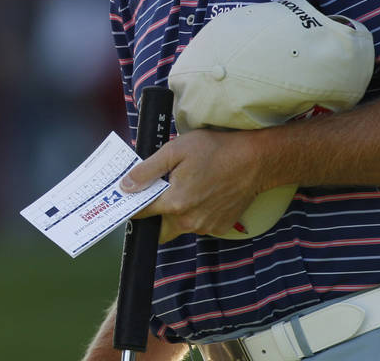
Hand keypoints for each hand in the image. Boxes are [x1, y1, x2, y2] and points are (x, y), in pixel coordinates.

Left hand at [119, 128, 271, 242]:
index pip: (141, 213)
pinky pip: (199, 226)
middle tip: (160, 194)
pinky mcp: (220, 227)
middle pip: (159, 229)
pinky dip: (196, 214)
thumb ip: (147, 171)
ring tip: (187, 187)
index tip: (130, 198)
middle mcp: (189, 221)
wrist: (254, 160)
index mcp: (174, 203)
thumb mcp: (175, 151)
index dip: (133, 204)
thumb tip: (125, 186)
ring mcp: (206, 227)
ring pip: (180, 227)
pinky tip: (203, 194)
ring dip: (177, 213)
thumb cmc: (215, 150)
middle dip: (156, 216)